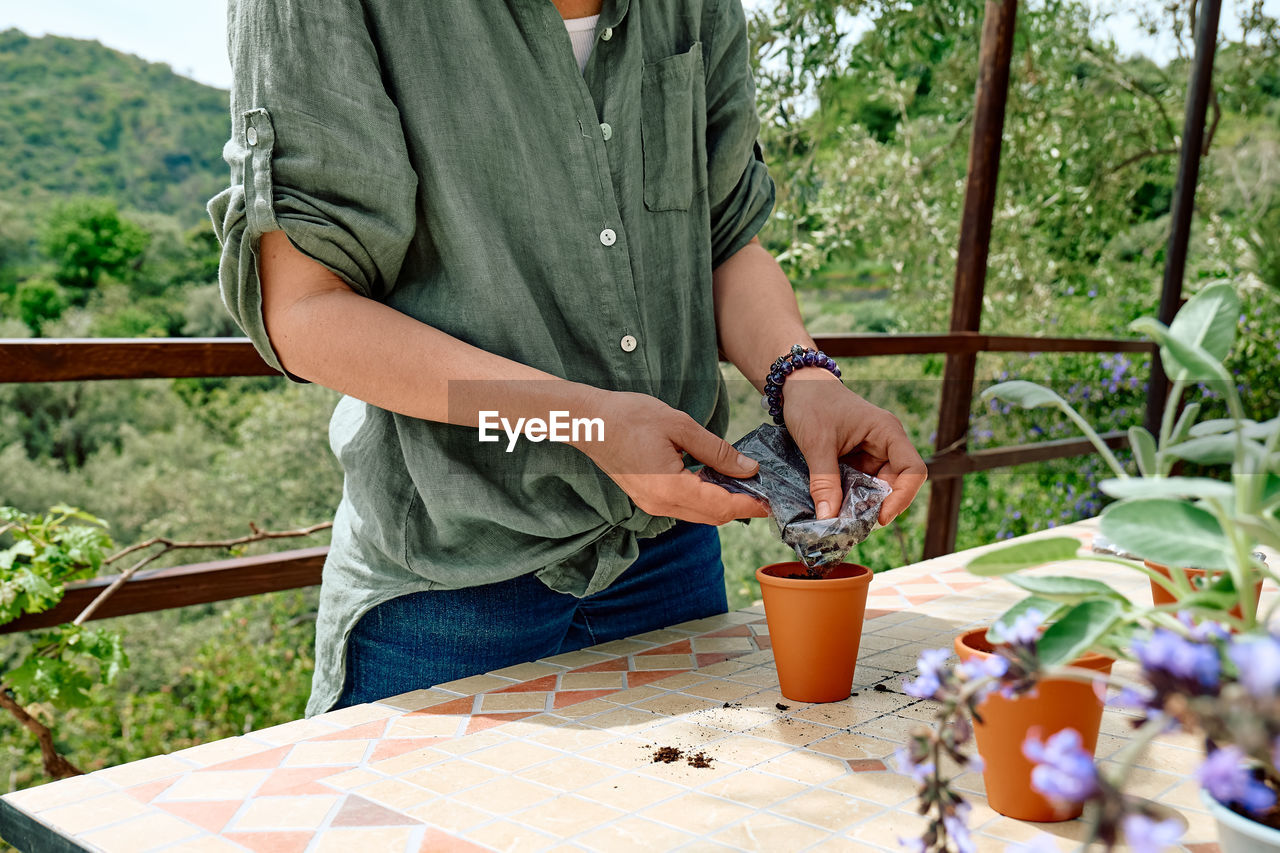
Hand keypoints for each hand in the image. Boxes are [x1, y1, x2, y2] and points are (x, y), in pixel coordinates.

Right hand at [572, 390, 769, 524]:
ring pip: (699, 514)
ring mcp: (652, 504)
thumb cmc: (630, 416)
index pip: (721, 506)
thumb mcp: (680, 426)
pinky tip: (717, 481)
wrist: (589, 421)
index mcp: (670, 488)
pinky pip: (685, 506)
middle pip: (712, 516)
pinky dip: (705, 498)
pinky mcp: (647, 498)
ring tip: (746, 485)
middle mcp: (661, 504)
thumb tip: (748, 469)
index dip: (750, 504)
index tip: (772, 499)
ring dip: (724, 503)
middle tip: (765, 492)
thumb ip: (716, 451)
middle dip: (741, 507)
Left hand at [780, 369, 927, 524]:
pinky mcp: (856, 461)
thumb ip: (824, 481)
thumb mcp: (817, 444)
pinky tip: (834, 508)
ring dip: (861, 505)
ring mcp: (871, 454)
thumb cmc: (812, 403)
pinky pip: (859, 485)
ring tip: (841, 520)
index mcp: (887, 433)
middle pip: (895, 485)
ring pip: (876, 489)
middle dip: (876, 506)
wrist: (797, 387)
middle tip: (853, 525)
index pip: (913, 470)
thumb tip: (828, 519)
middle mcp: (885, 445)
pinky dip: (848, 498)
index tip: (880, 518)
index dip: (903, 497)